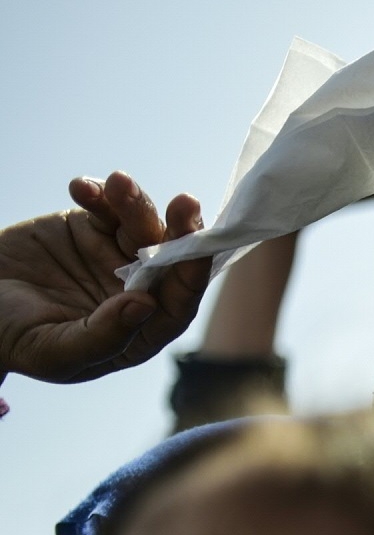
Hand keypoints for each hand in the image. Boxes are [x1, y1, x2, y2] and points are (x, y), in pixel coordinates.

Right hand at [0, 173, 208, 384]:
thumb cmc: (14, 341)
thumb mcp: (55, 352)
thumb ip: (103, 337)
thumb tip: (147, 306)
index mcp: (140, 330)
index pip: (179, 303)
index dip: (191, 275)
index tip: (194, 248)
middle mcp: (138, 291)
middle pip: (170, 258)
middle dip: (180, 230)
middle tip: (185, 202)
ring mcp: (116, 257)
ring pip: (141, 226)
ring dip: (135, 203)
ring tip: (118, 183)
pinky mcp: (90, 228)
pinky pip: (104, 206)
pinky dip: (98, 193)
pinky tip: (82, 187)